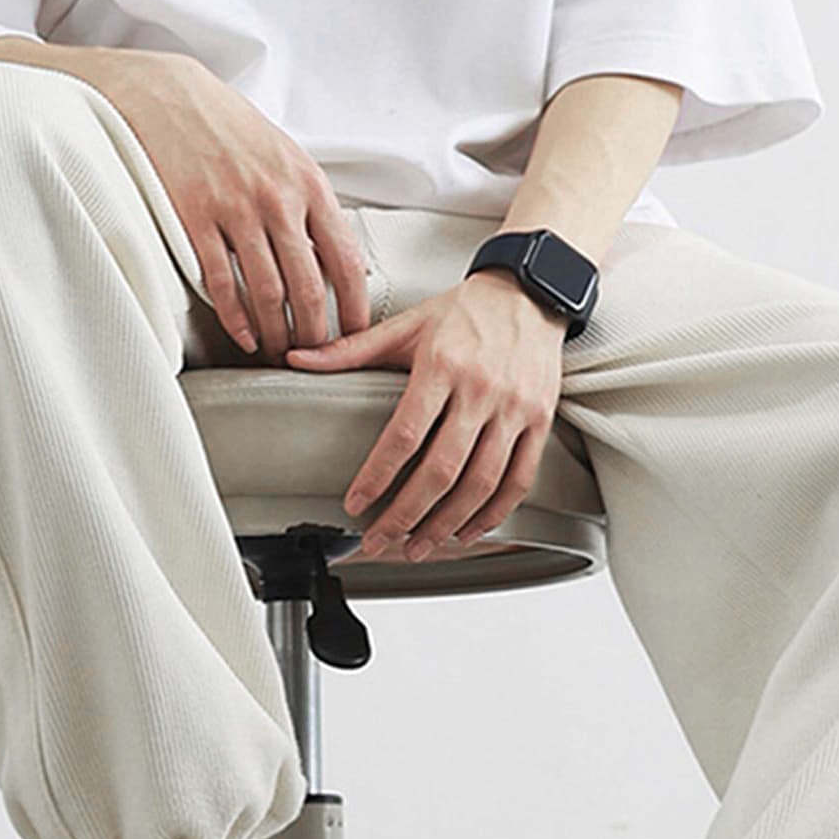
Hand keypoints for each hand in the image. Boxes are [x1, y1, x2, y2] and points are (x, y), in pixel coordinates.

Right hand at [90, 50, 370, 361]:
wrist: (170, 95)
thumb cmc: (233, 131)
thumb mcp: (287, 158)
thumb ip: (313, 208)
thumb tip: (341, 261)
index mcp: (309, 185)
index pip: (346, 261)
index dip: (355, 308)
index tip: (356, 337)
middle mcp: (278, 199)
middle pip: (309, 289)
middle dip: (316, 334)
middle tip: (314, 357)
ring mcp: (236, 210)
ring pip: (268, 294)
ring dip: (276, 334)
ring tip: (279, 354)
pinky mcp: (196, 218)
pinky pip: (223, 284)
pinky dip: (236, 319)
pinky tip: (244, 337)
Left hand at [284, 270, 565, 559]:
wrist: (530, 292)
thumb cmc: (466, 312)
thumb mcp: (406, 324)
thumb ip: (352, 349)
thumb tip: (297, 359)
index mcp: (443, 365)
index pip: (405, 435)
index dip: (378, 476)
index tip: (356, 505)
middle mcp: (482, 390)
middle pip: (441, 470)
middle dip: (407, 515)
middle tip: (380, 541)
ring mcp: (515, 410)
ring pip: (480, 484)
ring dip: (446, 524)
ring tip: (418, 546)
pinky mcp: (540, 422)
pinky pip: (518, 480)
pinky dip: (492, 514)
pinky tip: (466, 531)